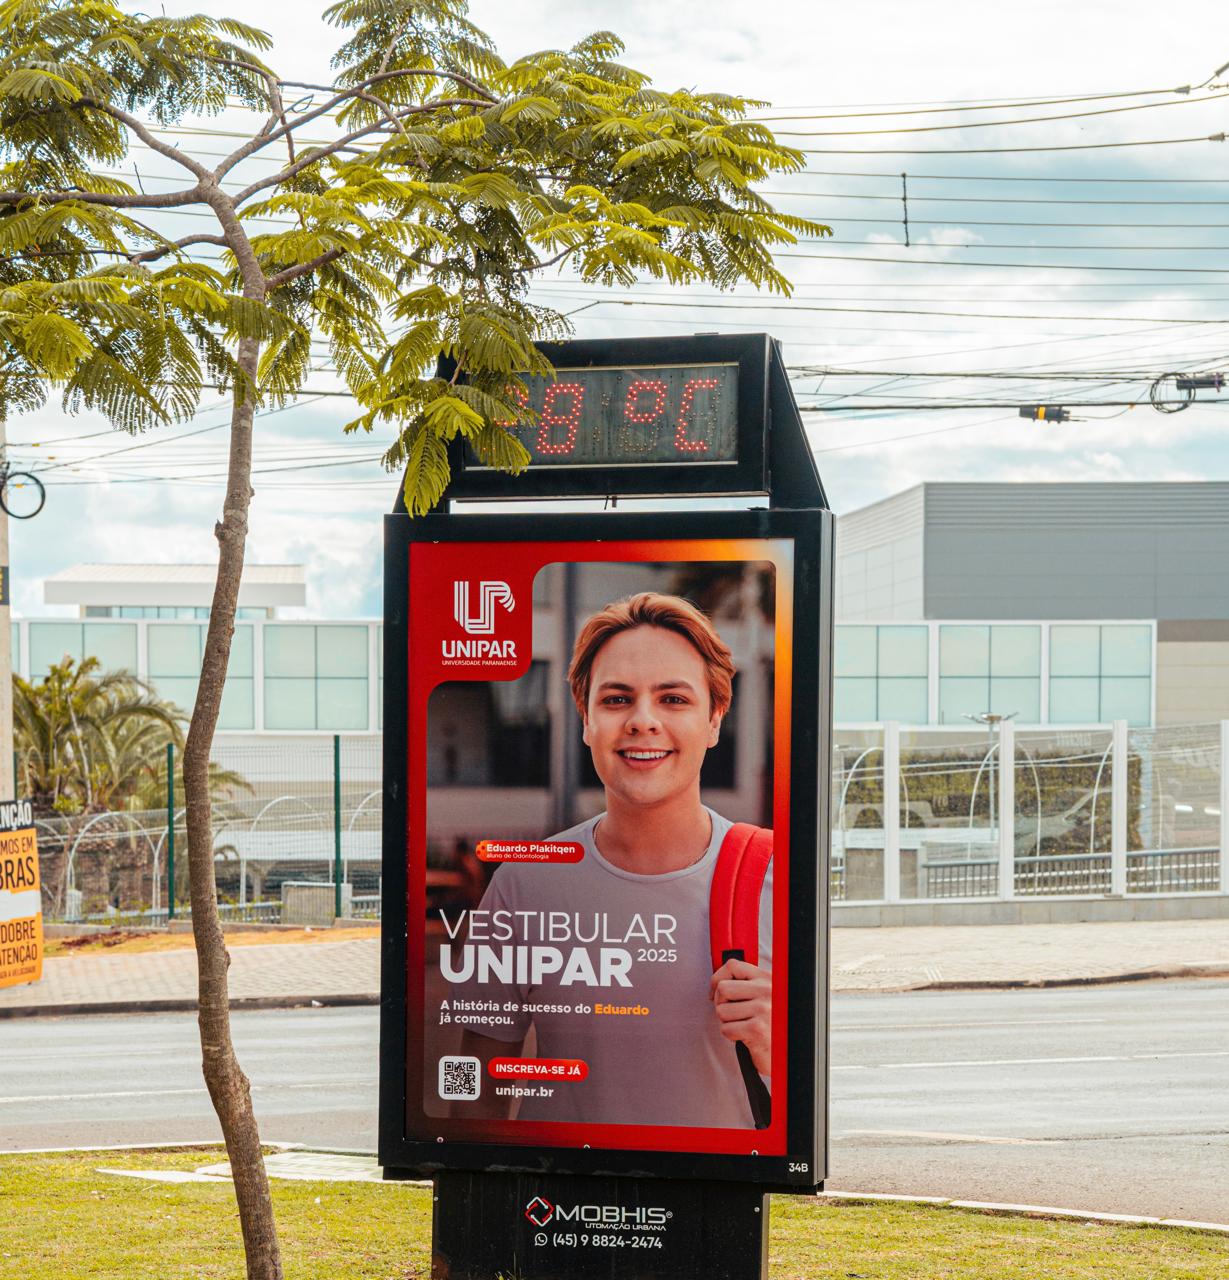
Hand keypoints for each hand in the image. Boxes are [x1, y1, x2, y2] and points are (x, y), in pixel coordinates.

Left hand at [710, 957, 770, 1076]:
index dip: (718, 977)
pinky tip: (744, 1036)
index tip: (715, 990)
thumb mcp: (766, 996)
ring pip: (721, 1010)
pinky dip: (731, 1035)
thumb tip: (717, 981)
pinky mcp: (756, 1029)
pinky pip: (726, 1029)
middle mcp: (767, 991)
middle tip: (730, 1013)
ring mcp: (763, 1010)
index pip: (734, 966)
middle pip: (723, 988)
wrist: (786, 1053)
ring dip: (726, 1022)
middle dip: (720, 1003)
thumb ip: (748, 984)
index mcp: (768, 979)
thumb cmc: (773, 1025)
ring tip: (741, 1025)